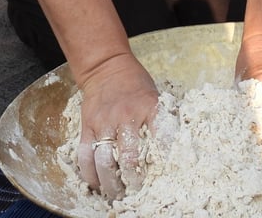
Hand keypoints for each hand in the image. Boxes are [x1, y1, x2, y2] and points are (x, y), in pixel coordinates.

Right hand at [74, 52, 157, 200]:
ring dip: (111, 183)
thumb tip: (177, 150)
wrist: (106, 68)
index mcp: (149, 108)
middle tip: (138, 190)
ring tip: (117, 193)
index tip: (169, 174)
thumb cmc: (136, 86)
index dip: (167, 159)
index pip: (162, 137)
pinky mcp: (87, 127)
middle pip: (130, 157)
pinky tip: (97, 183)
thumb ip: (162, 122)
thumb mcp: (156, 97)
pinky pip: (85, 156)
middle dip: (134, 180)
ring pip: (105, 161)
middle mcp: (126, 116)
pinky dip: (90, 175)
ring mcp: (104, 122)